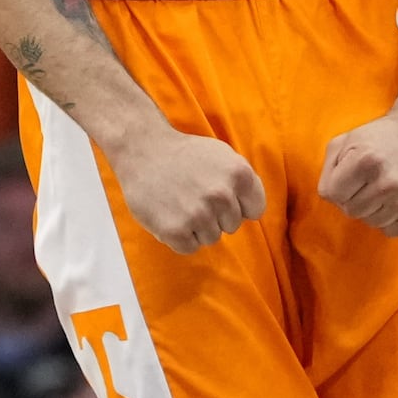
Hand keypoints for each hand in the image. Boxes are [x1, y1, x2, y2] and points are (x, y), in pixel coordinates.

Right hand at [112, 125, 263, 254]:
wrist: (142, 150)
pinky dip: (179, 236)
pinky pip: (189, 247)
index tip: (220, 195)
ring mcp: (198, 214)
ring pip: (211, 238)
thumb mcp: (224, 156)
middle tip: (194, 195)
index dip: (238, 205)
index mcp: (239, 175)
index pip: (255, 211)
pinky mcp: (175, 230)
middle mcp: (222, 195)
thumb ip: (244, 182)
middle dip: (216, 215)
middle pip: (232, 226)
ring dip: (196, 226)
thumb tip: (253, 210)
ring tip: (180, 203)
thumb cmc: (185, 154)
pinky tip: (170, 215)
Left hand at [317, 112, 397, 236]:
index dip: (338, 184)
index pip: (331, 194)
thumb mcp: (348, 139)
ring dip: (373, 208)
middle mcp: (387, 183)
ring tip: (385, 187)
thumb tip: (328, 195)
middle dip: (354, 197)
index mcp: (366, 160)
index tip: (351, 175)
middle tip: (369, 180)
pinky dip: (390, 218)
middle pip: (350, 210)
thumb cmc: (383, 136)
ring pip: (370, 222)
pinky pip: (390, 231)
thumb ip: (329, 166)